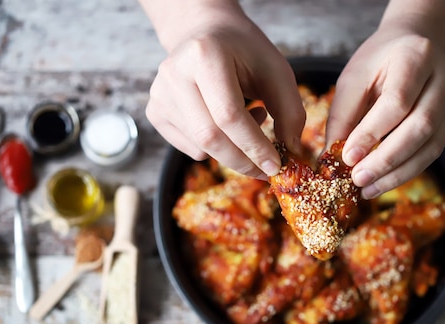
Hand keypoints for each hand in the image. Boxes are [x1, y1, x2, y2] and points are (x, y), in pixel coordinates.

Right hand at [145, 3, 304, 178]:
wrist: (205, 33)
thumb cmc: (244, 52)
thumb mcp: (277, 71)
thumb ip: (290, 111)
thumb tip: (289, 151)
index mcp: (204, 55)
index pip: (228, 115)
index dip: (254, 146)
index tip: (276, 165)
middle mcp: (174, 74)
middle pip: (209, 137)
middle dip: (242, 161)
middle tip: (266, 168)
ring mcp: (159, 95)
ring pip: (200, 147)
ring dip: (233, 151)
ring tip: (249, 121)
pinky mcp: (155, 112)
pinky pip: (191, 148)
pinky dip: (215, 148)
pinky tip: (224, 122)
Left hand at [326, 24, 444, 198]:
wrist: (415, 44)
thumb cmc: (379, 61)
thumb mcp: (354, 78)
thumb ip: (343, 116)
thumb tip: (330, 158)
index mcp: (416, 56)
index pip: (397, 101)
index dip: (372, 133)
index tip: (347, 157)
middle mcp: (444, 77)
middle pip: (420, 126)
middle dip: (386, 159)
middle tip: (358, 179)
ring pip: (430, 146)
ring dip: (397, 173)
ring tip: (367, 188)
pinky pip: (431, 153)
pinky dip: (406, 171)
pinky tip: (383, 183)